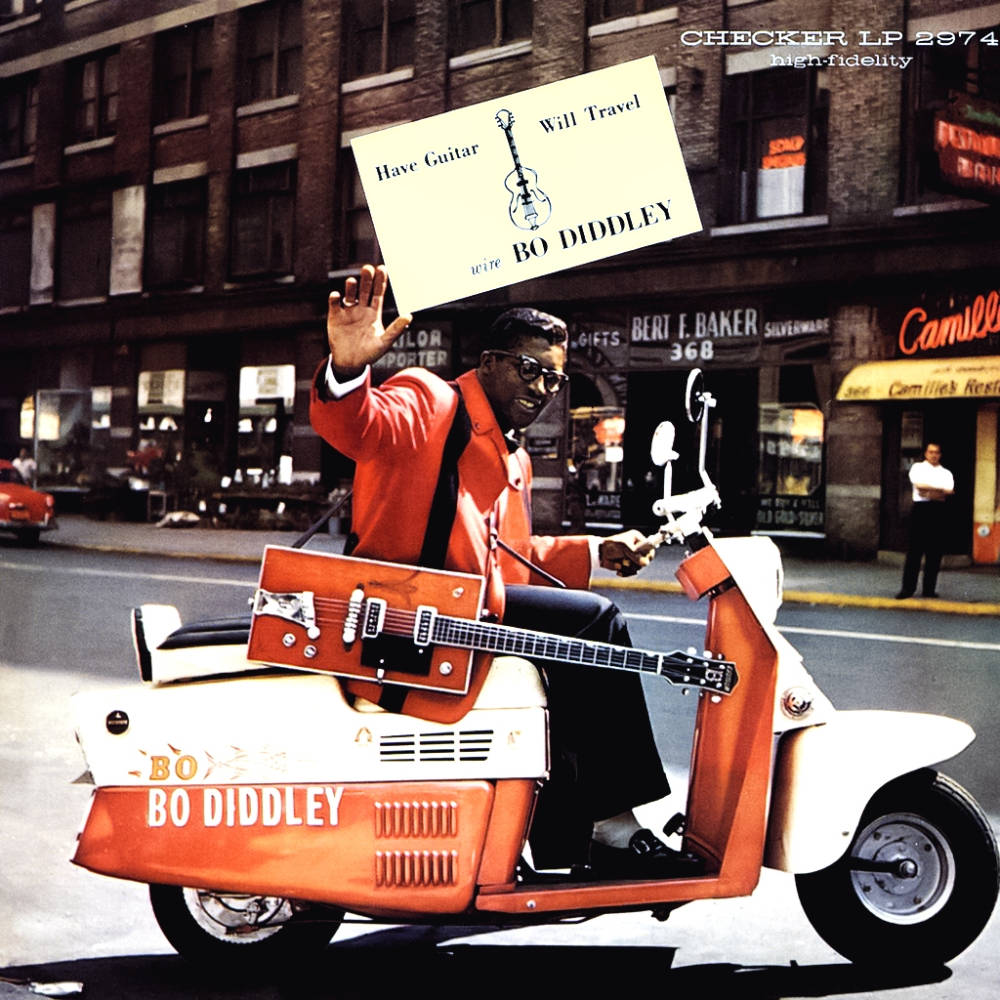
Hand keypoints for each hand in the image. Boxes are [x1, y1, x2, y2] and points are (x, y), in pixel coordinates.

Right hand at [327, 264, 411, 379]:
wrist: (351, 364)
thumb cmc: (370, 354)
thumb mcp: (385, 342)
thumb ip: (396, 329)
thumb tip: (409, 316)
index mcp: (374, 313)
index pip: (378, 293)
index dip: (380, 282)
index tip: (382, 269)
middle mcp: (361, 309)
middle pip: (364, 290)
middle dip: (366, 279)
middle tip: (367, 268)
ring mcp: (348, 312)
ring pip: (350, 295)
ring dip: (351, 287)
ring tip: (352, 281)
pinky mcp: (335, 317)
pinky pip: (334, 304)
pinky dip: (335, 299)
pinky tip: (337, 295)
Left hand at [598, 530, 655, 576]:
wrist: (599, 554)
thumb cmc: (611, 546)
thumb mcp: (624, 547)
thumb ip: (635, 554)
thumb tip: (645, 563)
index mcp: (638, 540)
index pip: (650, 548)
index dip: (648, 555)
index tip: (643, 560)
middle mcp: (637, 549)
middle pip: (646, 560)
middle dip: (636, 562)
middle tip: (627, 561)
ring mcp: (633, 558)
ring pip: (638, 568)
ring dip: (629, 568)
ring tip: (621, 564)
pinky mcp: (628, 566)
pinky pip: (632, 573)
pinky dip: (625, 573)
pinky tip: (618, 570)